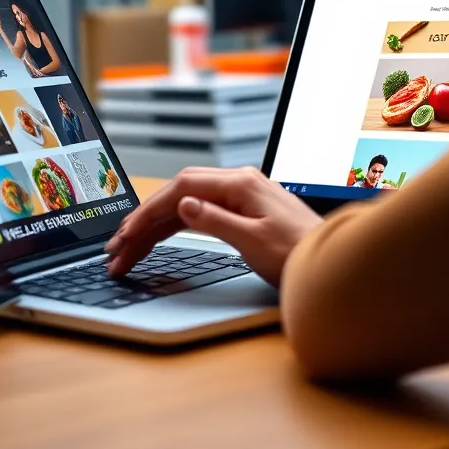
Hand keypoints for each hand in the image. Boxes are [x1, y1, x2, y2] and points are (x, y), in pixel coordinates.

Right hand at [105, 166, 322, 286]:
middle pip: (179, 195)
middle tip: (118, 249)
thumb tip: (183, 205)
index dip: (149, 211)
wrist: (329, 264)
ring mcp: (241, 196)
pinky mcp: (243, 210)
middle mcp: (238, 184)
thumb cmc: (298, 254)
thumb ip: (216, 221)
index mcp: (240, 184)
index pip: (182, 189)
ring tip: (129, 251)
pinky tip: (159, 238)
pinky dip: (176, 226)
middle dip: (145, 221)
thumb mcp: (253, 241)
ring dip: (156, 227)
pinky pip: (200, 212)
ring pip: (186, 204)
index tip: (127, 235)